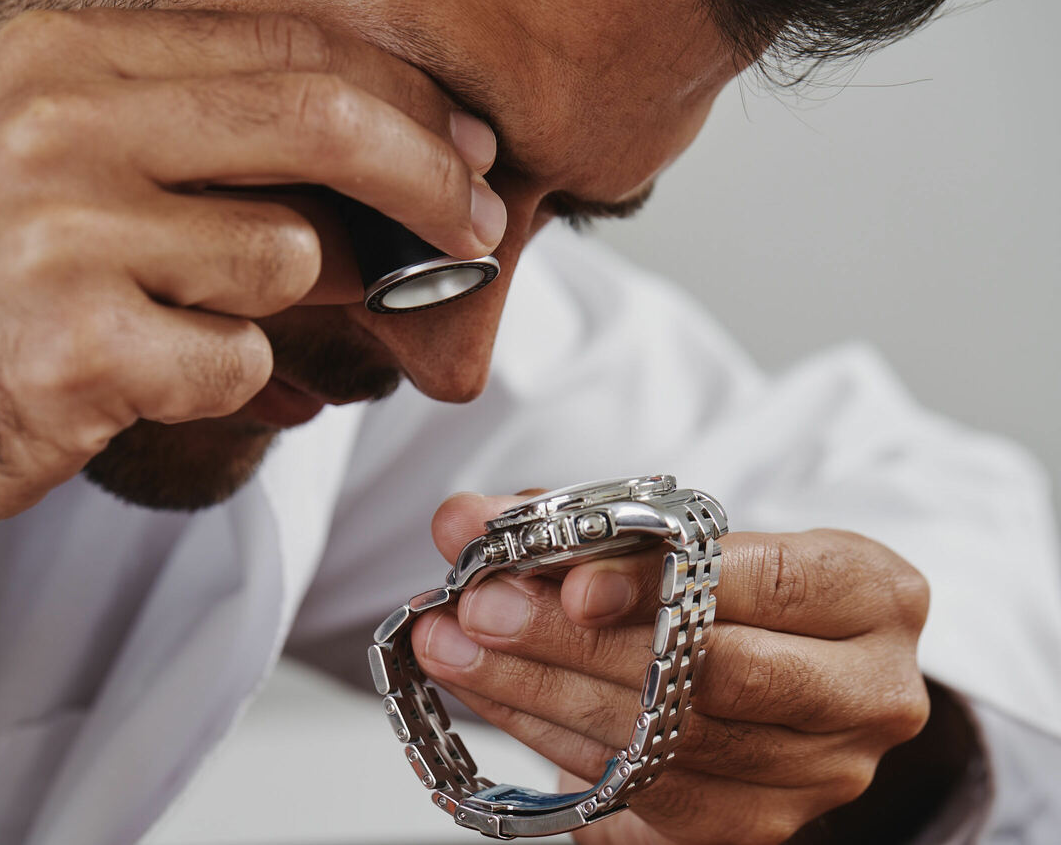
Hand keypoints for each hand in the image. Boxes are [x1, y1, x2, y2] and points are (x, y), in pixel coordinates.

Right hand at [0, 10, 503, 591]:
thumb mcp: (44, 163)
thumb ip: (190, 138)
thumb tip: (368, 161)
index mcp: (63, 60)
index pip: (288, 46)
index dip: (406, 99)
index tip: (467, 149)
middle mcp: (63, 126)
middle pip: (319, 118)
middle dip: (431, 178)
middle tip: (482, 226)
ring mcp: (65, 236)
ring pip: (286, 258)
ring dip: (278, 308)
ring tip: (182, 325)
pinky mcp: (77, 349)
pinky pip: (235, 361)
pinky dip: (222, 381)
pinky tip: (139, 379)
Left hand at [412, 493, 930, 844]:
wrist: (781, 662)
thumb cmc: (727, 582)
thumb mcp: (676, 529)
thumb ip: (573, 517)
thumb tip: (462, 519)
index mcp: (872, 593)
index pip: (767, 581)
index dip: (661, 583)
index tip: (567, 582)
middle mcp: (867, 692)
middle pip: (714, 674)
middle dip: (578, 643)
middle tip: (480, 611)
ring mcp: (819, 774)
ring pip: (671, 744)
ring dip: (545, 695)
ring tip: (458, 651)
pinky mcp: (759, 826)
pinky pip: (647, 796)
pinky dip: (558, 744)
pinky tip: (496, 700)